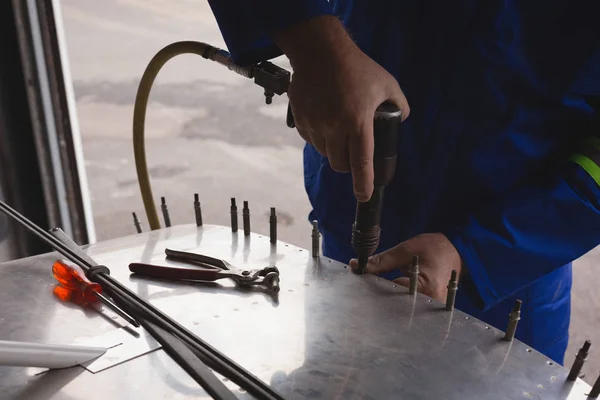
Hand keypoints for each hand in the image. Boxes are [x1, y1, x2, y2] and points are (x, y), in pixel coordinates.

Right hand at [274, 16, 409, 201]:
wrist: (320, 51)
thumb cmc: (356, 67)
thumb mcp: (387, 83)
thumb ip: (399, 105)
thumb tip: (400, 120)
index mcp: (358, 122)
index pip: (361, 163)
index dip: (364, 184)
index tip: (365, 196)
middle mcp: (335, 128)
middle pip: (341, 165)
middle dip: (349, 166)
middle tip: (355, 154)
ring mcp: (316, 125)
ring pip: (326, 154)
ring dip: (334, 151)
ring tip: (340, 132)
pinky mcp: (302, 120)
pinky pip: (312, 141)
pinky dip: (320, 139)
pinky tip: (326, 122)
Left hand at [349, 233, 462, 301]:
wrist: (456, 251)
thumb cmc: (435, 248)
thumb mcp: (405, 250)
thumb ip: (381, 261)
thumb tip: (358, 265)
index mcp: (426, 287)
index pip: (391, 292)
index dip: (374, 285)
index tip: (363, 280)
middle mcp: (431, 302)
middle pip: (396, 304)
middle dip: (379, 295)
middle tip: (369, 285)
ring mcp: (432, 308)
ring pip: (401, 308)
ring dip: (388, 299)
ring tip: (380, 290)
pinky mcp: (431, 309)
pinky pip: (409, 307)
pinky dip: (397, 301)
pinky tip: (390, 295)